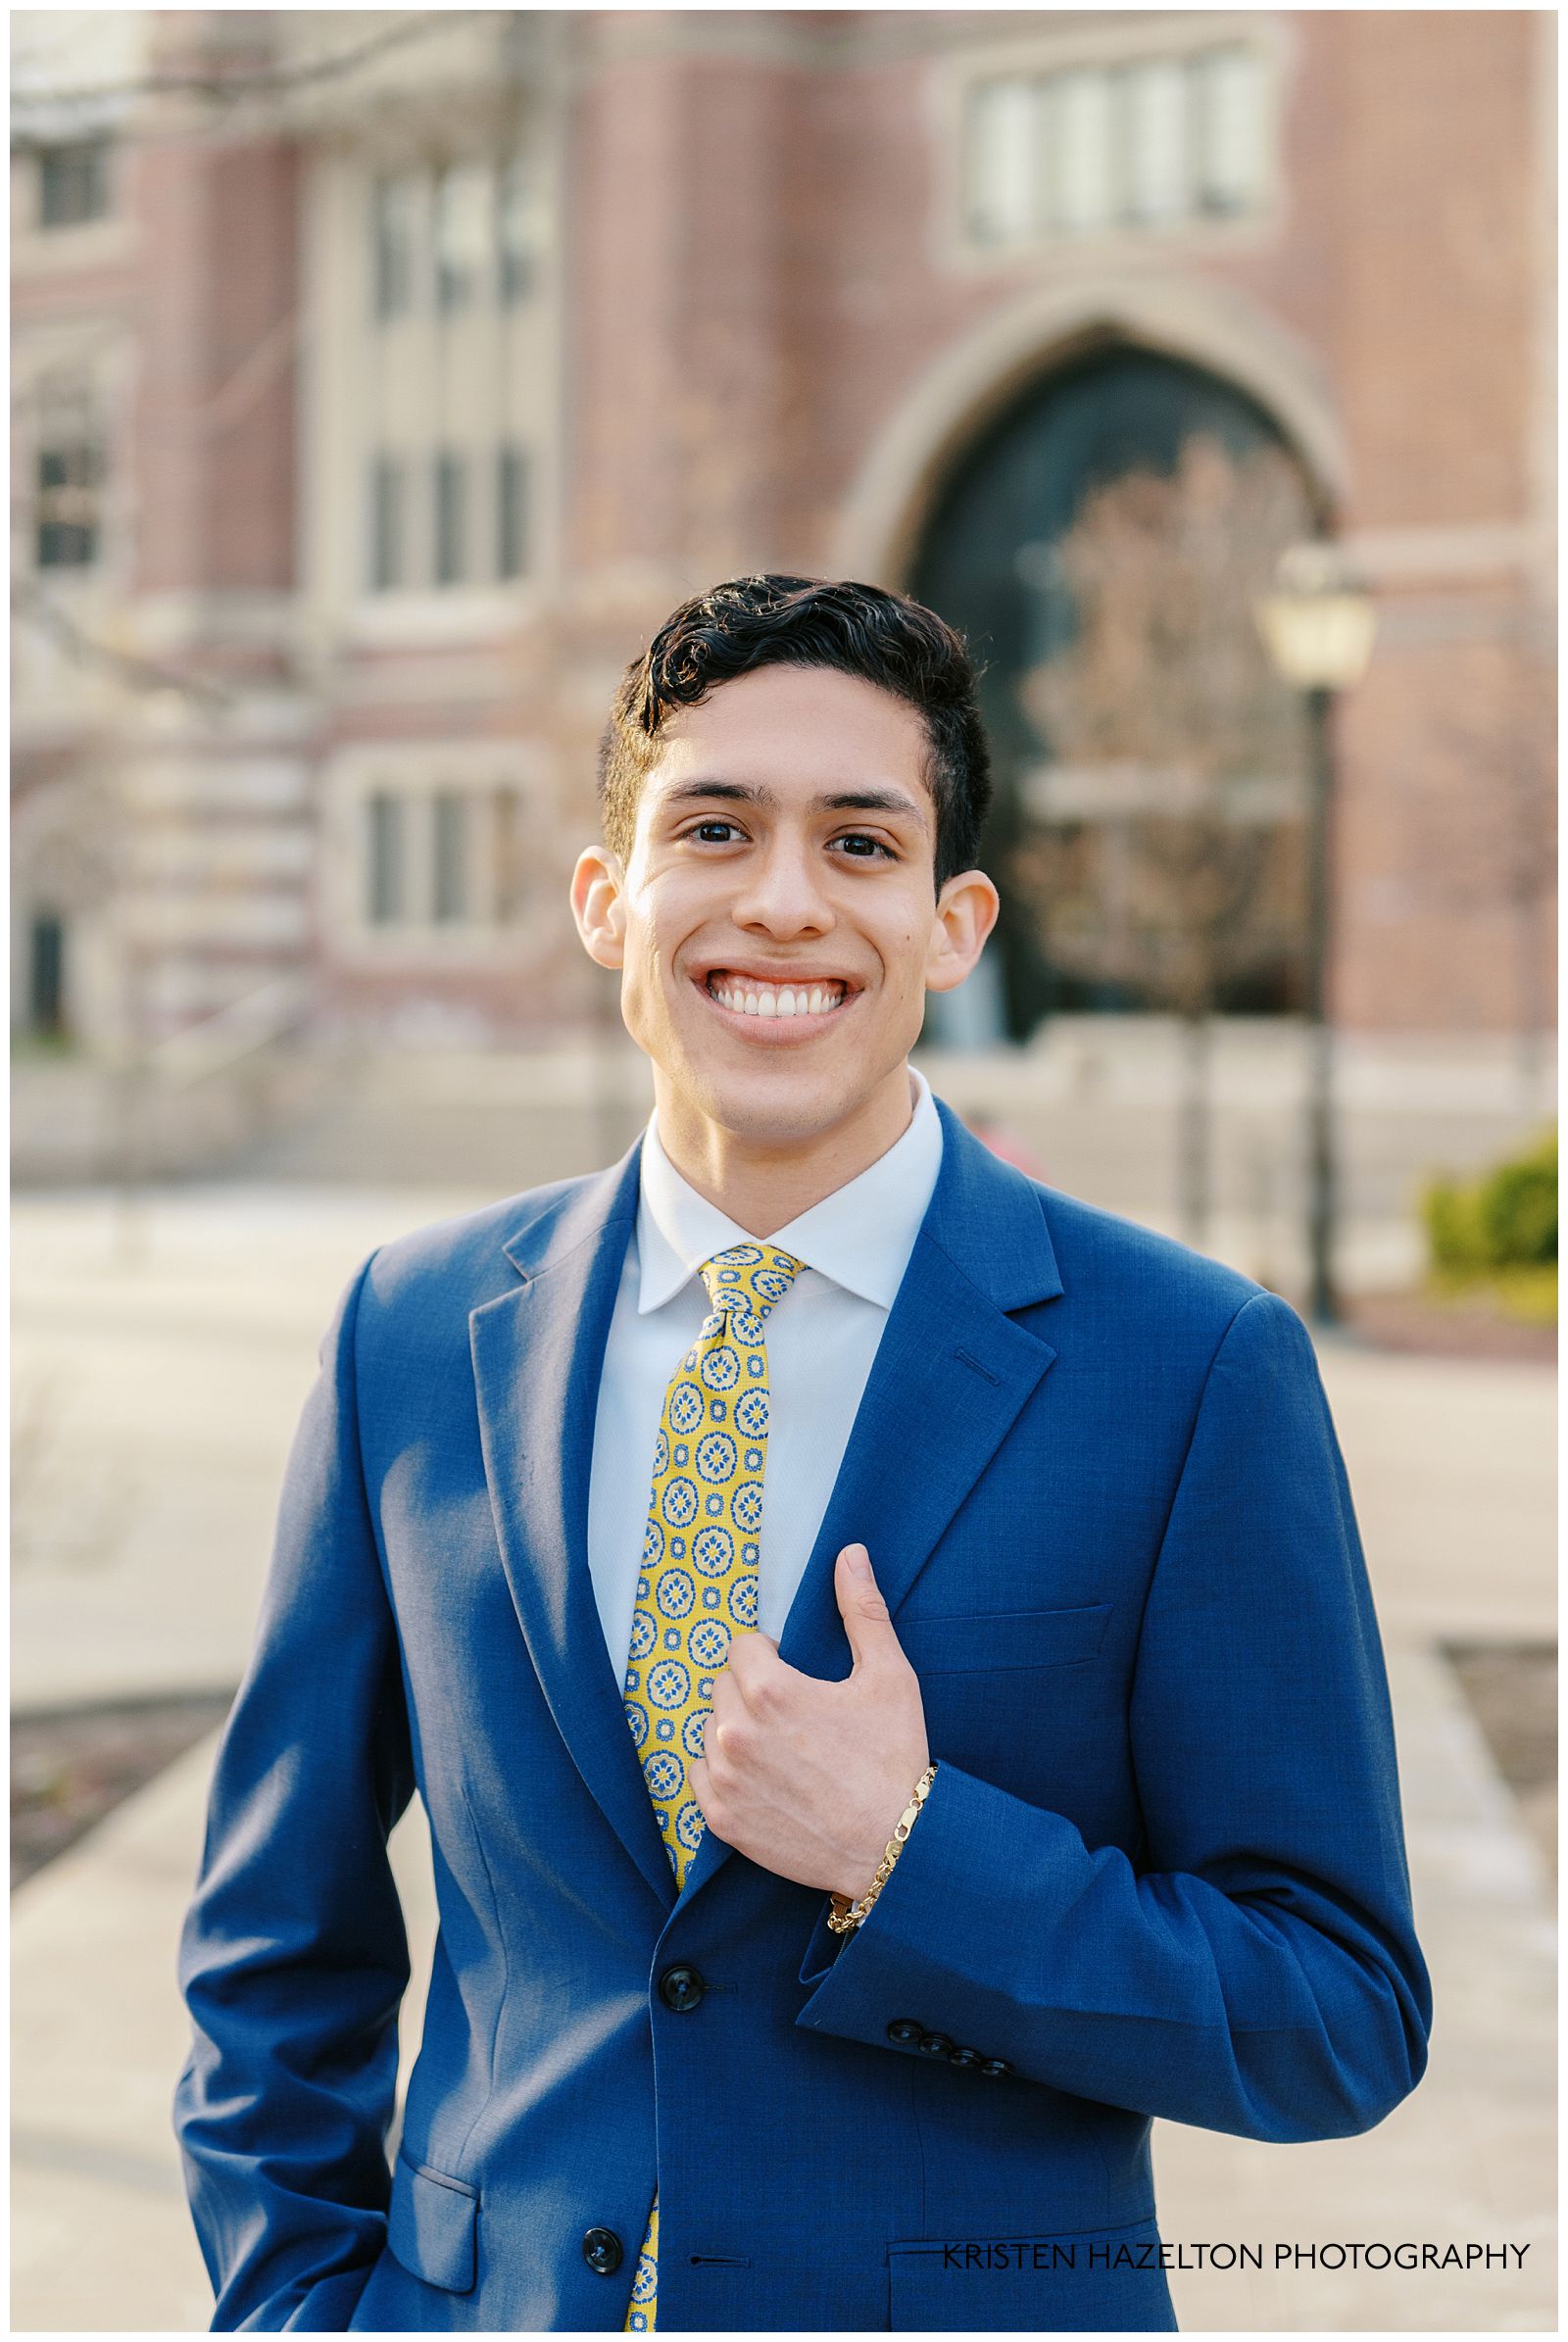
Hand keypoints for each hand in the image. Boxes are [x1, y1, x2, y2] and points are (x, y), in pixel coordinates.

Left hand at [686, 1543, 929, 1899]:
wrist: (896, 1844)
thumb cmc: (895, 1757)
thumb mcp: (889, 1675)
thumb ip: (862, 1610)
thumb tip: (850, 1552)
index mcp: (769, 1690)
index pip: (741, 1647)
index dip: (773, 1657)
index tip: (801, 1681)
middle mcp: (735, 1732)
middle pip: (723, 1686)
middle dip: (754, 1692)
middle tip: (798, 1718)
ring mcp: (724, 1780)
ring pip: (712, 1730)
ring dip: (738, 1732)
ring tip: (786, 1752)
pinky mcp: (721, 1820)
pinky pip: (701, 1776)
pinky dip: (724, 1774)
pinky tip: (766, 1781)